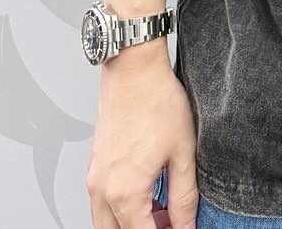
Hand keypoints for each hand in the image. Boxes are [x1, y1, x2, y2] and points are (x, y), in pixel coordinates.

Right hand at [88, 46, 196, 228]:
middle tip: (172, 223)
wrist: (134, 69)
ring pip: (106, 222)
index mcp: (125, 192)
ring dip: (131, 223)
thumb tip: (186, 225)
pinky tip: (148, 195)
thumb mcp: (182, 152)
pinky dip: (121, 209)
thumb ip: (184, 197)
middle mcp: (102, 190)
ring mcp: (94, 178)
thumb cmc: (157, 101)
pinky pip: (102, 202)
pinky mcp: (94, 166)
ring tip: (163, 212)